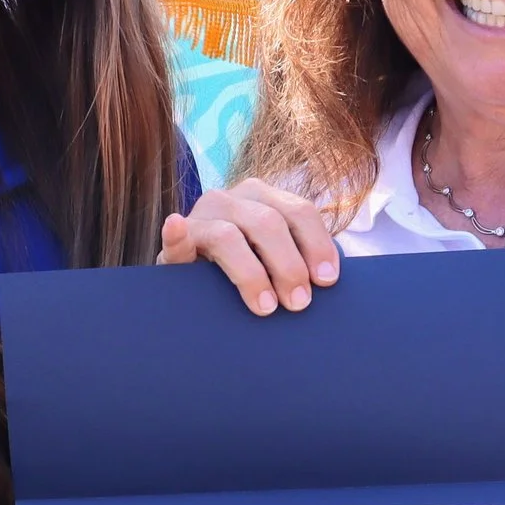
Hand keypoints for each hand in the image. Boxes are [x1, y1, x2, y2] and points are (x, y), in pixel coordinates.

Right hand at [156, 179, 339, 314]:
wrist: (195, 284)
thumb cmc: (248, 272)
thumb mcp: (274, 258)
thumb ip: (299, 258)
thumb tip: (330, 278)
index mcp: (264, 198)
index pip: (299, 212)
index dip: (317, 244)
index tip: (327, 280)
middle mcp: (232, 200)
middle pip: (269, 223)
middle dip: (289, 265)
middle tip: (299, 303)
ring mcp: (201, 217)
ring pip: (230, 235)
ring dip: (251, 273)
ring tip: (265, 306)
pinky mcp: (174, 242)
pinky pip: (175, 235)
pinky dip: (176, 233)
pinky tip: (176, 227)